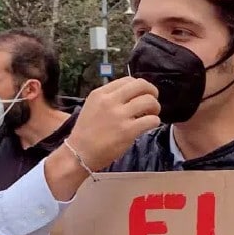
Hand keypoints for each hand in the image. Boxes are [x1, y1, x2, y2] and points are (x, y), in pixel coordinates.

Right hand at [45, 77, 159, 199]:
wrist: (78, 154)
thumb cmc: (85, 133)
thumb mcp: (92, 107)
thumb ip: (109, 99)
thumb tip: (130, 96)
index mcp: (100, 93)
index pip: (128, 80)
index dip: (140, 86)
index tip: (142, 94)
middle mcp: (110, 101)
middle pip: (141, 85)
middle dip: (152, 92)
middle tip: (152, 102)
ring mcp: (119, 116)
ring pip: (149, 101)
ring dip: (155, 107)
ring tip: (152, 115)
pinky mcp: (127, 131)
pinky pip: (151, 120)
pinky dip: (155, 121)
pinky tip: (150, 125)